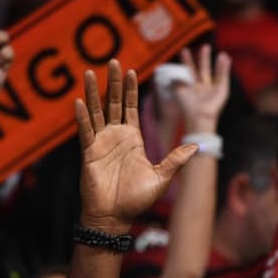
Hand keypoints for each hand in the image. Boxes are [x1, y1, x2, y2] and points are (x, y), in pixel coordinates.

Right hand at [76, 59, 198, 233]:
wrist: (116, 217)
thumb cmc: (137, 200)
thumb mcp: (162, 177)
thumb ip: (176, 159)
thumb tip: (197, 146)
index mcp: (133, 139)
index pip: (131, 107)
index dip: (131, 90)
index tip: (132, 71)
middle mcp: (116, 136)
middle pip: (114, 103)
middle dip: (114, 82)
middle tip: (112, 60)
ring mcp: (101, 143)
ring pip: (96, 112)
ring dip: (92, 93)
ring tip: (89, 72)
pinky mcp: (89, 153)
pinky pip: (85, 131)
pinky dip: (82, 117)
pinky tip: (79, 102)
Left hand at [173, 45, 230, 133]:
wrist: (198, 116)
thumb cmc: (187, 106)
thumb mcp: (178, 90)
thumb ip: (176, 78)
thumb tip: (172, 71)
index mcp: (191, 88)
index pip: (189, 71)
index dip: (187, 61)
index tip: (185, 50)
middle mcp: (202, 88)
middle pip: (203, 69)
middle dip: (203, 58)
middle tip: (205, 46)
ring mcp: (212, 90)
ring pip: (215, 73)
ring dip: (218, 63)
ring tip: (221, 53)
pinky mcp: (222, 92)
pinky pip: (223, 77)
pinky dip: (224, 68)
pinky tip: (225, 58)